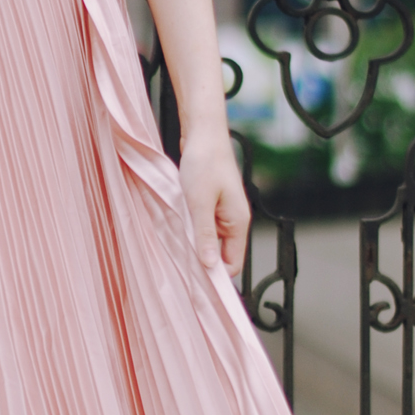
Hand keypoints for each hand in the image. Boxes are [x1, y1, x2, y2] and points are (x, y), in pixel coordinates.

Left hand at [178, 130, 249, 280]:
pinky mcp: (211, 205)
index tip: (194, 282)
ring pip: (208, 240)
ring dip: (193, 242)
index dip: (215, 275)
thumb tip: (209, 266)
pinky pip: (202, 226)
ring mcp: (223, 213)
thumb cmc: (204, 162)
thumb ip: (204, 235)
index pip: (233, 263)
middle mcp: (234, 221)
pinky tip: (177, 225)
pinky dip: (191, 229)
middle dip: (201, 259)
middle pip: (220, 254)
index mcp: (238, 222)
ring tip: (176, 239)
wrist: (203, 133)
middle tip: (178, 262)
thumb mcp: (199, 202)